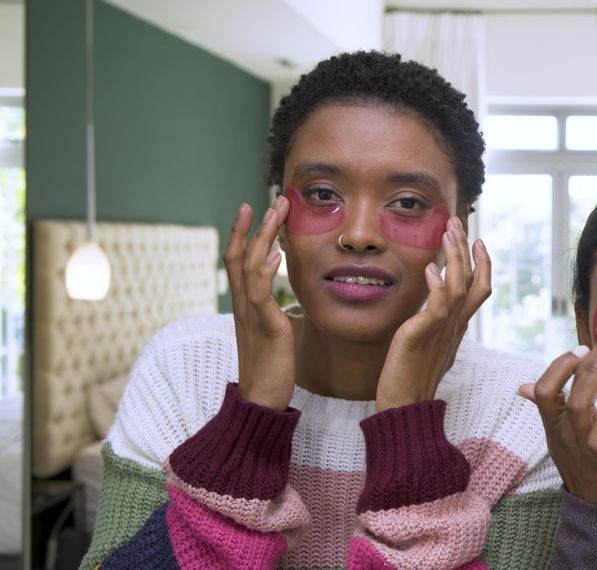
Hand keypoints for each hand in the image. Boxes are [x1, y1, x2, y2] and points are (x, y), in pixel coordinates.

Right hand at [224, 197, 294, 410]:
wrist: (261, 402)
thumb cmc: (271, 369)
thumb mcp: (272, 333)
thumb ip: (273, 315)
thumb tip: (285, 305)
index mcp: (245, 305)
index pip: (238, 260)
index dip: (242, 233)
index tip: (252, 207)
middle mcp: (243, 305)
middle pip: (240, 256)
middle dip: (253, 226)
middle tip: (269, 200)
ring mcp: (251, 315)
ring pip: (250, 267)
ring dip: (262, 238)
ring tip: (275, 214)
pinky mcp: (265, 328)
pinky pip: (261, 295)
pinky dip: (267, 272)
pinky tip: (277, 255)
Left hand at [375, 217, 491, 410]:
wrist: (405, 405)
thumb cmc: (411, 376)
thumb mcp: (429, 342)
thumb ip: (435, 322)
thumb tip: (435, 304)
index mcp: (458, 325)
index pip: (479, 288)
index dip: (482, 263)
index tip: (477, 239)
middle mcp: (456, 325)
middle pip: (473, 280)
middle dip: (467, 248)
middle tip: (457, 222)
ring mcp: (442, 330)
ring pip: (459, 286)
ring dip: (454, 257)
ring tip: (447, 232)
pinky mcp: (423, 335)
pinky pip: (437, 306)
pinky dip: (437, 285)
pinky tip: (430, 267)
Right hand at [518, 315, 596, 509]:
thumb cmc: (587, 465)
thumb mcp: (562, 436)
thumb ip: (549, 408)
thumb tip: (524, 386)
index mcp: (554, 424)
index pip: (544, 388)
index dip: (560, 365)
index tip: (582, 344)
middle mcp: (565, 433)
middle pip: (566, 389)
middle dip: (588, 356)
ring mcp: (583, 447)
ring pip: (581, 407)